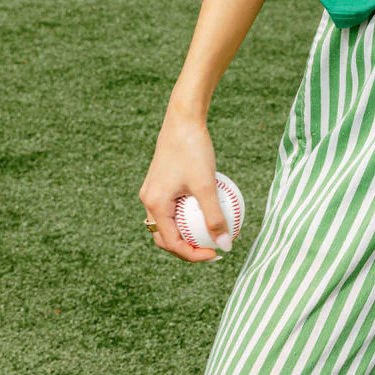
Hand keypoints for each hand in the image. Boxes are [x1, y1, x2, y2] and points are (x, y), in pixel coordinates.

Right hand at [139, 107, 229, 262]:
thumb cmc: (193, 150)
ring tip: (211, 235)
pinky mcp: (161, 183)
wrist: (183, 119)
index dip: (193, 254)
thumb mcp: (207, 185)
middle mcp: (148, 200)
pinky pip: (173, 207)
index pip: (172, 242)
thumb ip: (215, 216)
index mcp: (155, 204)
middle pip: (166, 237)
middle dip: (187, 248)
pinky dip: (188, 215)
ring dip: (187, 232)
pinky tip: (211, 211)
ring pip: (169, 223)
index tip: (216, 254)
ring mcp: (153, 191)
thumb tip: (226, 245)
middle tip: (212, 250)